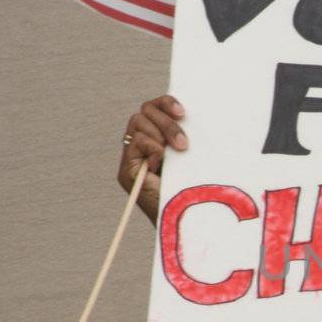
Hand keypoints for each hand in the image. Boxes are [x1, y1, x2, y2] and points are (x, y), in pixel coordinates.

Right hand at [118, 96, 186, 225]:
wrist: (185, 219)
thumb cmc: (195, 188)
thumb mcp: (193, 156)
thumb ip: (185, 135)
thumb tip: (191, 113)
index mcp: (158, 137)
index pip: (155, 106)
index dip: (167, 103)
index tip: (184, 113)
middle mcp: (141, 144)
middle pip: (145, 110)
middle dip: (167, 122)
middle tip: (184, 144)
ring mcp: (132, 157)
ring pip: (139, 121)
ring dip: (161, 135)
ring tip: (176, 154)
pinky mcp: (126, 170)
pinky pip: (136, 142)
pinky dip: (152, 148)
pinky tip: (161, 165)